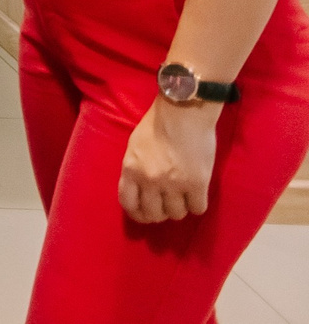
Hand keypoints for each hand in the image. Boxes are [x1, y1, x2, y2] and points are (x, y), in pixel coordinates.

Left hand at [120, 99, 218, 222]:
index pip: (128, 204)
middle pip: (153, 214)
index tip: (145, 214)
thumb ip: (136, 169)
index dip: (137, 213)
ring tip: (183, 197)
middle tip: (167, 206)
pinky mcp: (197, 184)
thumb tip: (141, 189)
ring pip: (176, 214)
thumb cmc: (156, 124)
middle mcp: (150, 180)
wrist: (182, 112)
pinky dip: (197, 205)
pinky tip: (196, 195)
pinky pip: (197, 209)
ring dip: (180, 208)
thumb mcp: (135, 146)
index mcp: (131, 169)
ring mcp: (174, 184)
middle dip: (160, 213)